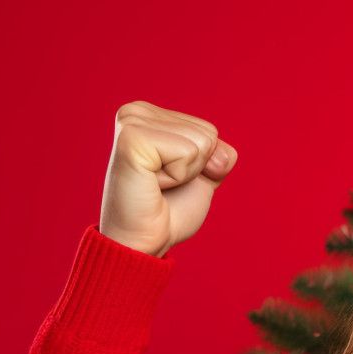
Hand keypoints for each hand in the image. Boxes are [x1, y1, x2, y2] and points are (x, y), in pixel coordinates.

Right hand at [98, 100, 237, 257]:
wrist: (142, 242)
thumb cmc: (167, 211)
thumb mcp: (203, 177)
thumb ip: (220, 156)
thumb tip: (222, 154)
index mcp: (149, 114)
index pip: (209, 130)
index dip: (200, 165)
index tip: (168, 179)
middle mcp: (135, 111)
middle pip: (208, 133)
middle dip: (194, 168)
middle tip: (161, 185)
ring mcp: (130, 122)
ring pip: (201, 142)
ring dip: (185, 173)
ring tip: (155, 184)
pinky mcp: (130, 138)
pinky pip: (188, 151)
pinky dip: (178, 176)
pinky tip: (151, 183)